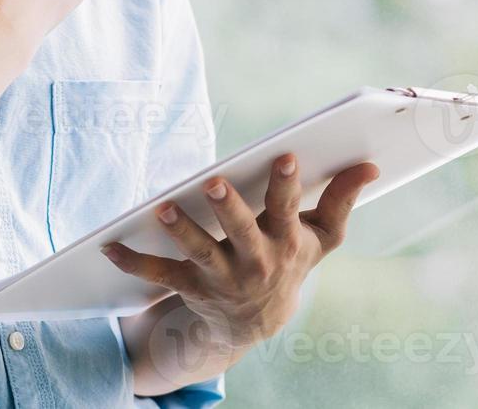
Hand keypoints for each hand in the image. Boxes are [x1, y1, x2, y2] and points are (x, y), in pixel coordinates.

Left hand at [102, 155, 380, 360]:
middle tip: (214, 182)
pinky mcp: (189, 286)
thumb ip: (341, 200)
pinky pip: (158, 274)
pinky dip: (132, 261)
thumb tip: (368, 165)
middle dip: (228, 209)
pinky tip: (109, 245)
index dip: (286, 185)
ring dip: (180, 231)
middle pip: (241, 233)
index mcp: (286, 243)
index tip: (284, 156)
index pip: (287, 210)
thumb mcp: (321, 238)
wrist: (257, 321)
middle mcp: (254, 262)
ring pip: (198, 253)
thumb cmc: (290, 262)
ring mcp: (220, 277)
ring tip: (162, 209)